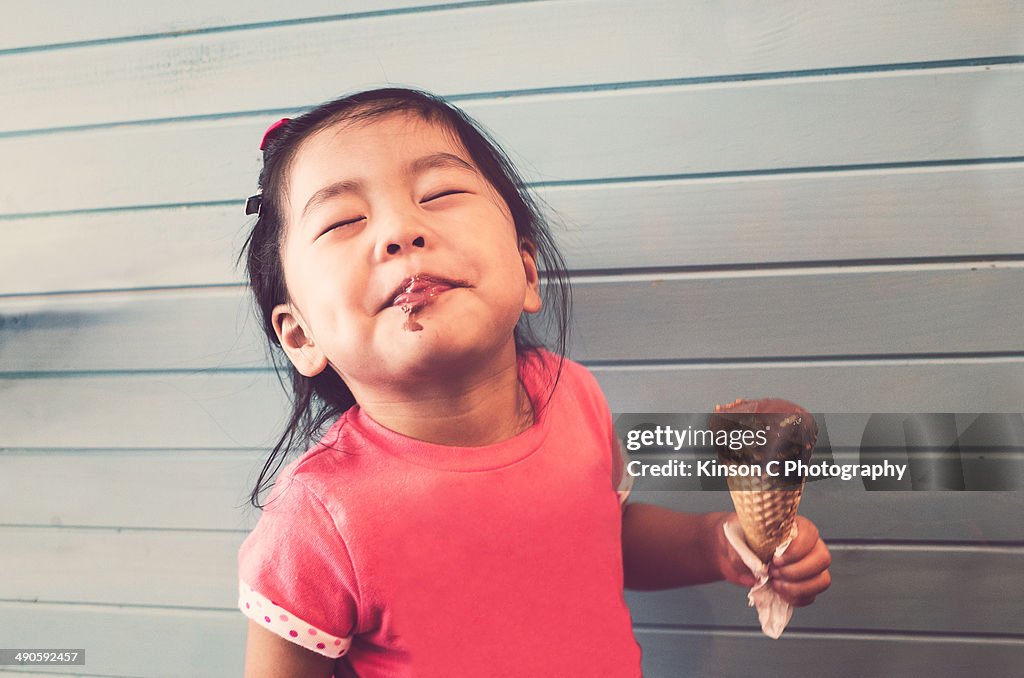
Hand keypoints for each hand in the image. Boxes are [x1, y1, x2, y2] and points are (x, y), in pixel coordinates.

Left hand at [715, 513, 831, 605]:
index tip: (776, 558)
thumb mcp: (733, 538)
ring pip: (822, 579)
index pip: (811, 533)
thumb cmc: (737, 537)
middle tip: (774, 572)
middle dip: (798, 571)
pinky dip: (796, 599)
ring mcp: (807, 566)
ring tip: (775, 584)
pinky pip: (811, 596)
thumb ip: (741, 552)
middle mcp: (805, 545)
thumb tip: (755, 571)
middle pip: (822, 558)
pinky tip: (779, 593)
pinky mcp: (802, 584)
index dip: (798, 549)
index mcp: (792, 526)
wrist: (732, 552)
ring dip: (799, 587)